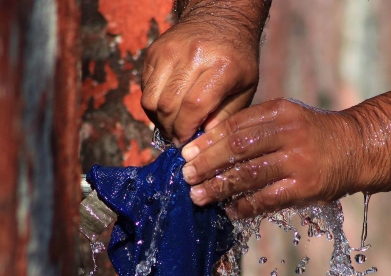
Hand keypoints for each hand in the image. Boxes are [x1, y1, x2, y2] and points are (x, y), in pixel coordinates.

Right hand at [141, 18, 259, 145]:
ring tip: (171, 126)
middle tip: (178, 139)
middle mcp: (193, 56)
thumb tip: (202, 140)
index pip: (193, 106)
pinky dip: (153, 104)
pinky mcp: (154, 51)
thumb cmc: (238, 59)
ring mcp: (169, 51)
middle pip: (168, 105)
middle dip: (171, 129)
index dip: (186, 130)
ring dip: (158, 119)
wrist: (220, 19)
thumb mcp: (245, 88)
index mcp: (222, 66)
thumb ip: (226, 116)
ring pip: (151, 99)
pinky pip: (145, 88)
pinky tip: (167, 107)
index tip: (186, 143)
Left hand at [179, 99, 370, 218]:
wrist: (356, 148)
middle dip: (207, 163)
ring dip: (219, 187)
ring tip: (198, 196)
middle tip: (186, 175)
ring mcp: (298, 161)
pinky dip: (244, 206)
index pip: (236, 125)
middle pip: (238, 148)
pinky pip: (266, 199)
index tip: (186, 153)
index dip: (208, 141)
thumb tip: (209, 147)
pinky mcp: (305, 188)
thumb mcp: (288, 118)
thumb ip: (255, 127)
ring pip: (249, 175)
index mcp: (281, 112)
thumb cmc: (313, 134)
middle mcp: (289, 133)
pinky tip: (228, 210)